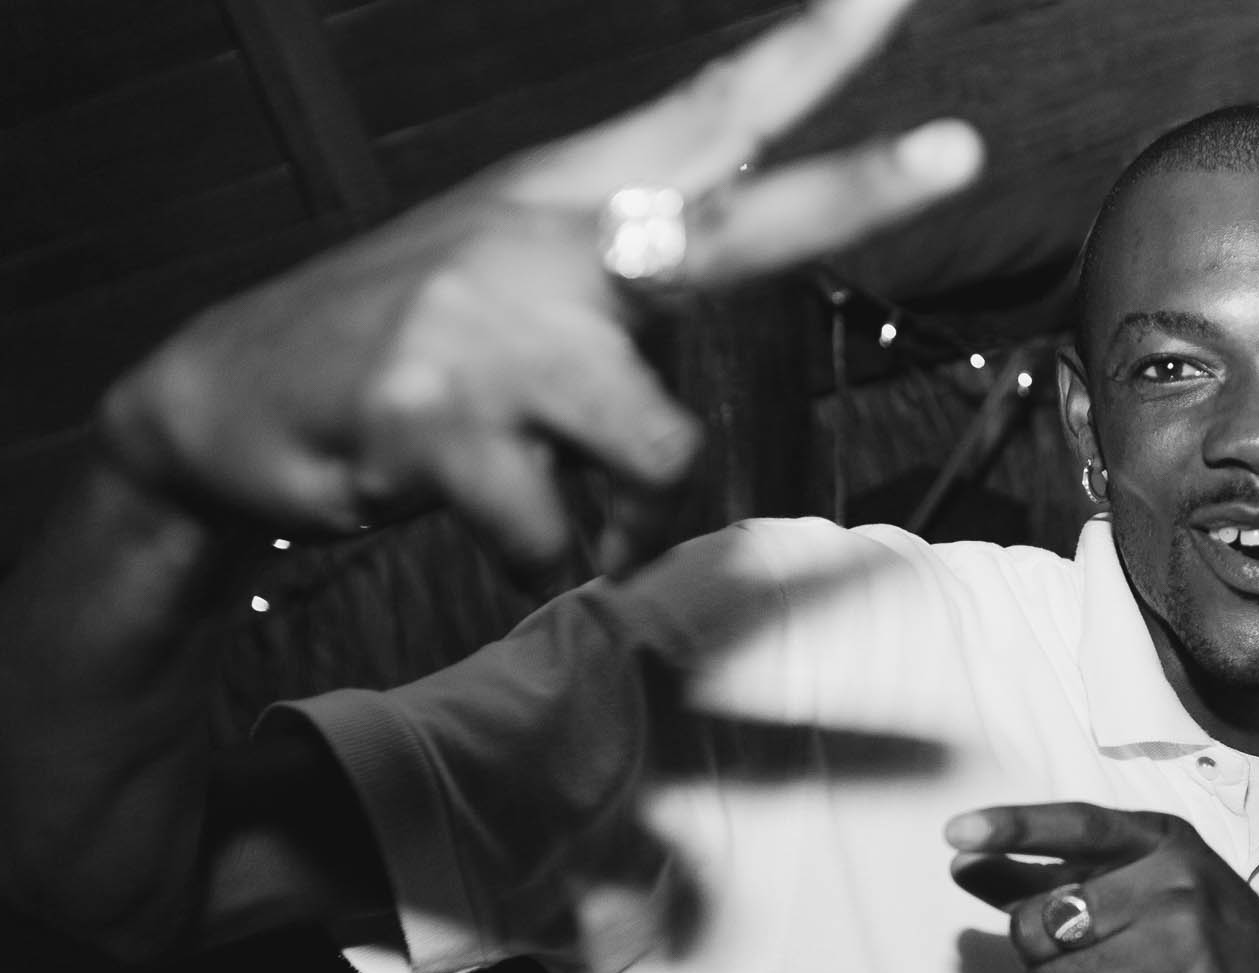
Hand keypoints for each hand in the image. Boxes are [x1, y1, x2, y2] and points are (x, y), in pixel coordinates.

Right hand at [97, 0, 980, 580]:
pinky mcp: (439, 418)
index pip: (708, 113)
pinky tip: (465, 511)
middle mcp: (545, 242)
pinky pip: (560, 536)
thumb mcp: (511, 292)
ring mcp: (491, 325)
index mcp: (569, 200)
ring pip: (660, 451)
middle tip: (963, 150)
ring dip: (621, 511)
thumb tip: (708, 407)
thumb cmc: (402, 355)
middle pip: (735, 228)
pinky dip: (535, 556)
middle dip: (858, 193)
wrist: (216, 405)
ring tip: (541, 490)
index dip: (810, 52)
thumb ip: (623, 310)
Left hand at [946, 802, 1258, 972]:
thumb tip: (967, 866)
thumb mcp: (1153, 895)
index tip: (956, 837)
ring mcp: (1186, 943)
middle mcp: (1176, 882)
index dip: (1013, 828)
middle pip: (1044, 921)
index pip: (1079, 825)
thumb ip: (1063, 879)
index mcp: (1165, 844)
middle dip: (1025, 968)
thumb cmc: (1219, 948)